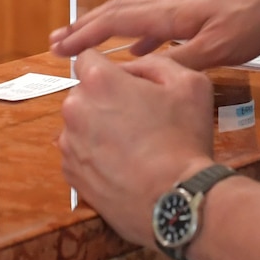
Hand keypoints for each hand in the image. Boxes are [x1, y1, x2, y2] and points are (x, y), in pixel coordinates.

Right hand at [49, 0, 259, 68]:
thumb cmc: (255, 16)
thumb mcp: (221, 49)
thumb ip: (183, 62)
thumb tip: (146, 75)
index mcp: (171, 15)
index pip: (116, 22)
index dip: (85, 35)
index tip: (61, 48)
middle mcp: (171, 4)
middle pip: (116, 11)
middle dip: (85, 26)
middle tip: (58, 41)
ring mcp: (183, 4)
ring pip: (133, 12)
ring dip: (106, 26)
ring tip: (86, 40)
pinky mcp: (197, 8)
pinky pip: (155, 18)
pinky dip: (136, 32)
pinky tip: (138, 48)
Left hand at [57, 51, 215, 246]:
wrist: (175, 201)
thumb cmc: (184, 141)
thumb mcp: (190, 83)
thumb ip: (156, 63)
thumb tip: (133, 67)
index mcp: (99, 81)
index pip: (87, 58)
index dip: (109, 69)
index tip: (124, 83)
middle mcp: (75, 108)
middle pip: (84, 92)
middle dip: (105, 99)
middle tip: (138, 119)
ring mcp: (69, 142)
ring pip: (81, 124)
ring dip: (99, 128)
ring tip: (132, 147)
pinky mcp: (70, 173)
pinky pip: (79, 153)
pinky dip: (95, 156)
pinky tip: (122, 165)